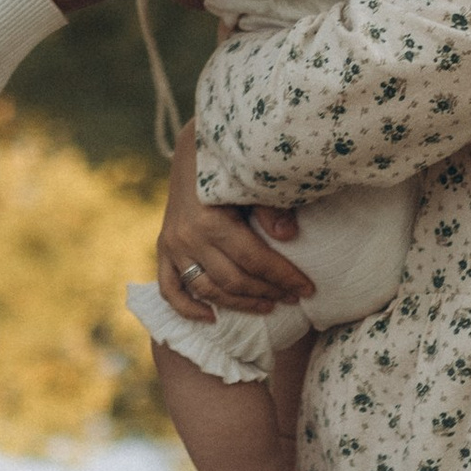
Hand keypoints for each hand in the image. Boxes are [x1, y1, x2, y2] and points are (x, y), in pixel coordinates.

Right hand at [155, 124, 310, 320]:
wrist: (192, 151)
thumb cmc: (230, 167)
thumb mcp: (251, 181)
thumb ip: (270, 207)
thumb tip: (289, 236)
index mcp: (210, 220)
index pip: (253, 260)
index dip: (283, 277)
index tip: (307, 289)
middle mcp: (187, 237)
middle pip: (233, 280)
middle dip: (268, 291)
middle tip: (293, 298)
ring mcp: (171, 246)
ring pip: (207, 290)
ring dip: (239, 303)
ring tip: (267, 305)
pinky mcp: (162, 250)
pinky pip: (170, 289)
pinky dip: (187, 308)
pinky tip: (211, 319)